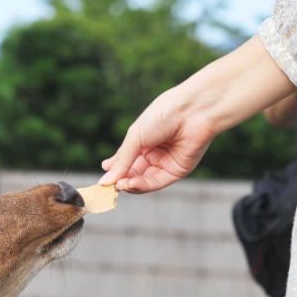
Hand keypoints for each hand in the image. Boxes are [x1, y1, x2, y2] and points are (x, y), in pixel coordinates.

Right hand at [100, 90, 216, 192]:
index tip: (103, 178)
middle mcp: (154, 152)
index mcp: (143, 139)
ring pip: (144, 180)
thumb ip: (122, 160)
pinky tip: (131, 184)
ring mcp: (166, 162)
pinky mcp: (177, 170)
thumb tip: (106, 180)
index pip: (126, 159)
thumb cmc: (163, 115)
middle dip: (121, 179)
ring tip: (119, 185)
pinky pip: (157, 182)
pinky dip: (143, 186)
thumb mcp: (136, 136)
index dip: (115, 169)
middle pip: (134, 172)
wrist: (193, 111)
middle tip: (108, 186)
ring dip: (130, 184)